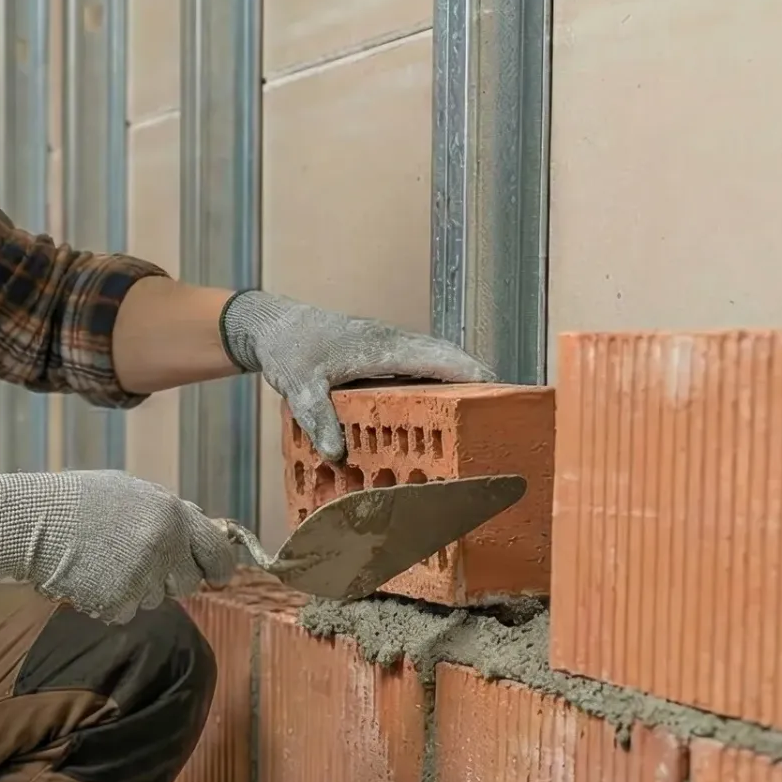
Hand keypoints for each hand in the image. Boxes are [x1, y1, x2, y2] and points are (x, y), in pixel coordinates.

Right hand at [0, 469, 239, 624]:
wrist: (31, 522)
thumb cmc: (79, 502)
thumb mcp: (132, 492)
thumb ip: (170, 514)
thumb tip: (204, 528)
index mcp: (171, 515)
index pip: (217, 551)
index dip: (219, 567)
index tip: (217, 576)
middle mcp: (163, 547)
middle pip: (187, 582)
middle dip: (169, 578)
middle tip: (140, 565)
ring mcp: (141, 578)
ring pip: (155, 599)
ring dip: (137, 588)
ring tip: (104, 562)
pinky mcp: (118, 603)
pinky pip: (126, 611)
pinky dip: (110, 601)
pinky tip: (90, 577)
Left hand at [219, 290, 495, 461]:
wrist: (274, 326)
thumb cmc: (290, 349)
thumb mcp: (299, 386)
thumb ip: (318, 418)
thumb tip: (337, 455)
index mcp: (386, 347)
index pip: (443, 359)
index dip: (476, 377)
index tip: (504, 396)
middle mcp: (396, 345)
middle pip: (451, 362)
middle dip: (481, 385)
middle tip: (507, 416)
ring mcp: (392, 350)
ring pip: (438, 366)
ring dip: (462, 386)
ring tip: (486, 419)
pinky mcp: (383, 359)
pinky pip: (420, 372)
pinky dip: (438, 388)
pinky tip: (443, 414)